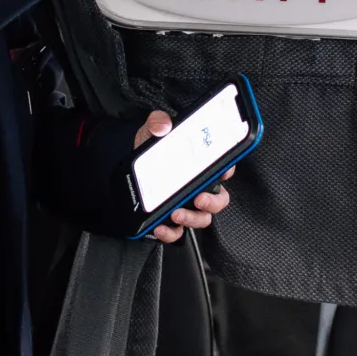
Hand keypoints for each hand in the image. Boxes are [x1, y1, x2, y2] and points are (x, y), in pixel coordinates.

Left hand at [133, 109, 234, 243]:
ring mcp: (187, 206)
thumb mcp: (151, 132)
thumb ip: (158, 122)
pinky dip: (171, 233)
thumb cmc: (149, 153)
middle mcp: (197, 187)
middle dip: (214, 202)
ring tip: (176, 213)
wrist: (128, 174)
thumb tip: (163, 125)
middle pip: (219, 199)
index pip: (223, 168)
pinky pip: (178, 233)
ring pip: (202, 218)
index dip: (228, 170)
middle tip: (200, 198)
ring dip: (192, 218)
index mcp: (199, 166)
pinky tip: (160, 226)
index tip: (224, 171)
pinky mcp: (171, 221)